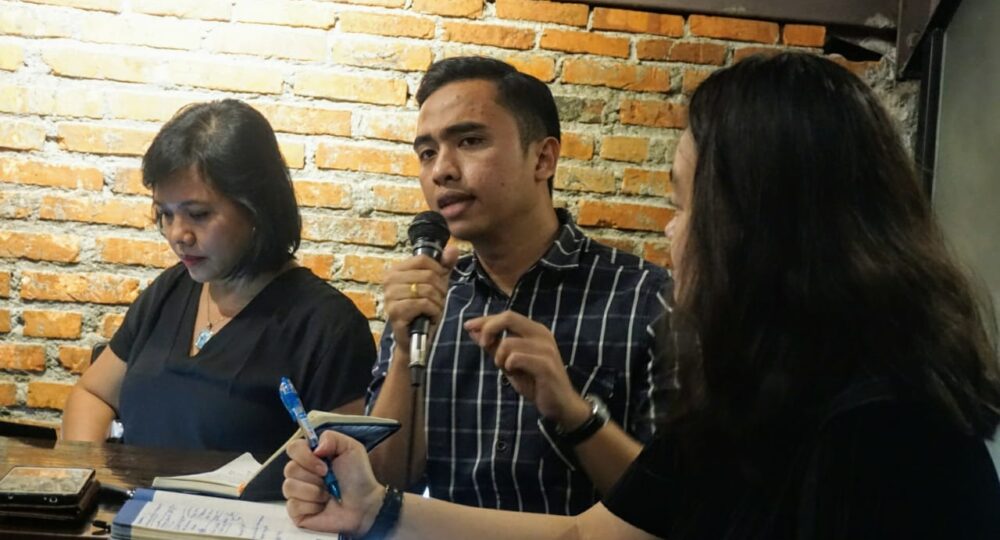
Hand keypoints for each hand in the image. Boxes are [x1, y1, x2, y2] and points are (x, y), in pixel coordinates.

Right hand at [283, 431, 385, 534]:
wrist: (364, 505)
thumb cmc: (358, 478)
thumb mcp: (351, 448)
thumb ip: (331, 438)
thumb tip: (315, 447)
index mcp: (312, 456)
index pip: (293, 448)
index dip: (304, 456)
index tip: (323, 466)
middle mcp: (302, 473)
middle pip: (289, 468)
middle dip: (313, 476)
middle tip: (329, 481)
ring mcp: (297, 493)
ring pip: (289, 487)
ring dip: (314, 492)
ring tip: (327, 495)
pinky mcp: (296, 512)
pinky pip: (293, 505)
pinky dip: (312, 506)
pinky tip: (322, 507)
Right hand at [383, 246, 459, 354]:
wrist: (414, 338)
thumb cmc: (423, 310)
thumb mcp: (436, 285)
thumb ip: (444, 266)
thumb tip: (453, 249)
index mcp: (395, 271)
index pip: (422, 259)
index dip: (438, 270)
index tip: (440, 283)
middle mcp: (389, 281)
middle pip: (427, 274)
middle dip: (440, 289)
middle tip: (438, 300)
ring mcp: (390, 297)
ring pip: (427, 290)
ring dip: (438, 302)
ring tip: (434, 309)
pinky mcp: (395, 312)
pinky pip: (424, 304)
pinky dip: (434, 311)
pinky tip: (431, 317)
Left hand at [464, 311, 590, 429]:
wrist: (560, 404)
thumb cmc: (535, 382)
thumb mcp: (509, 363)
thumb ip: (493, 346)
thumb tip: (472, 331)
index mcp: (535, 331)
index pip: (507, 316)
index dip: (485, 320)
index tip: (467, 326)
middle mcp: (542, 334)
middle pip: (509, 317)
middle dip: (488, 329)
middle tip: (482, 345)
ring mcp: (546, 348)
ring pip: (508, 343)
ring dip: (499, 358)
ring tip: (507, 369)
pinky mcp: (545, 364)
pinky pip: (516, 358)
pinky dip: (509, 366)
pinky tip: (514, 373)